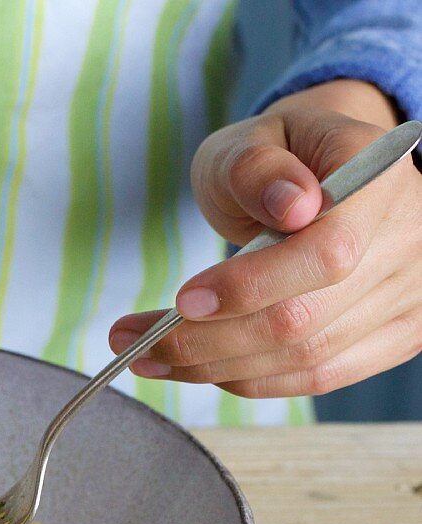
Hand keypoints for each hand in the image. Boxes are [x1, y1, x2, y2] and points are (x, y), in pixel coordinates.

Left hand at [109, 81, 421, 397]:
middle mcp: (409, 243)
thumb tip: (291, 204)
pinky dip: (249, 378)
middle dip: (208, 341)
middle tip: (134, 343)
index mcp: (381, 183)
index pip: (327, 255)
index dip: (251, 287)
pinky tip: (200, 366)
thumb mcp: (252, 141)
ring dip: (215, 368)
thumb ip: (259, 167)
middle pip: (305, 321)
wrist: (322, 177)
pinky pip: (316, 378)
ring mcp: (407, 296)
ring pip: (304, 359)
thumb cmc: (280, 157)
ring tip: (150, 358)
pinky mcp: (393, 336)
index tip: (183, 300)